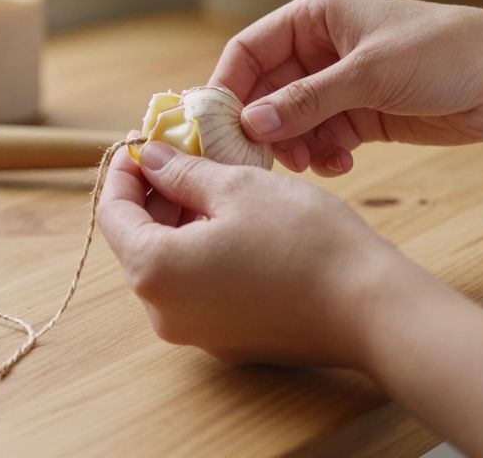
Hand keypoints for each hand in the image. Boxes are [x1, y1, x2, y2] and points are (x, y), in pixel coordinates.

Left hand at [97, 140, 403, 366]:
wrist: (371, 308)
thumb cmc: (305, 241)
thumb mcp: (237, 187)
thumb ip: (181, 172)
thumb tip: (148, 158)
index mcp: (154, 272)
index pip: (112, 213)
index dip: (124, 171)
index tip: (144, 141)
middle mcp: (164, 313)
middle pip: (138, 242)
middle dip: (155, 194)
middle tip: (183, 152)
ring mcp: (197, 333)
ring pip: (170, 266)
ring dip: (180, 222)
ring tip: (213, 180)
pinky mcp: (229, 341)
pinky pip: (199, 289)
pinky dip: (204, 252)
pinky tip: (235, 221)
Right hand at [209, 0, 482, 175]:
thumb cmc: (442, 53)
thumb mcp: (368, 75)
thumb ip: (306, 101)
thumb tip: (250, 125)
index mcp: (316, 16)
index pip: (250, 49)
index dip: (228, 86)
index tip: (215, 127)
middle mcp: (322, 47)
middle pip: (267, 90)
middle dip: (262, 126)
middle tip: (259, 161)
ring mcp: (341, 83)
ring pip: (292, 120)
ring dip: (294, 145)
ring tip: (310, 164)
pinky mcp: (363, 114)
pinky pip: (323, 137)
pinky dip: (323, 154)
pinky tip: (341, 164)